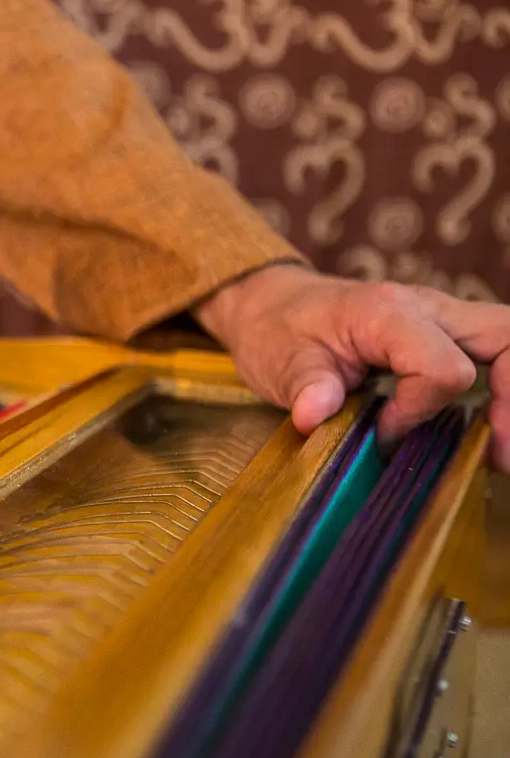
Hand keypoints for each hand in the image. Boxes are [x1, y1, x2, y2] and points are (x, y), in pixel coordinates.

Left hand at [193, 264, 509, 469]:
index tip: (383, 432)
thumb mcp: (279, 362)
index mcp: (387, 314)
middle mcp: (430, 309)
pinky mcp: (445, 336)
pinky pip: (495, 355)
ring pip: (508, 343)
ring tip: (499, 449)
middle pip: (508, 339)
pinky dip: (501, 391)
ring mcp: (444, 320)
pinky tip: (489, 430)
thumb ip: (305, 387)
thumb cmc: (277, 330)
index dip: (422, 411)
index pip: (442, 366)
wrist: (272, 305)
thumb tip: (314, 415)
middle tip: (498, 451)